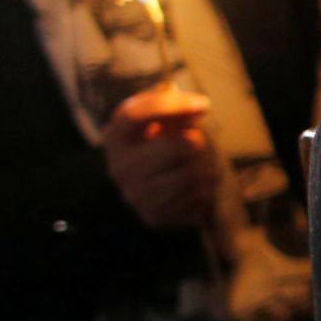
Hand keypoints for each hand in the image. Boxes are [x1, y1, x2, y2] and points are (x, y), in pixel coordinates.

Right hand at [102, 86, 217, 229]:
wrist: (156, 192)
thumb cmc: (163, 146)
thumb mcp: (164, 122)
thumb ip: (177, 109)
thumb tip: (198, 107)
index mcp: (115, 138)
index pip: (136, 114)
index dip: (172, 104)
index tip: (203, 104)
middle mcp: (120, 168)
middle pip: (180, 147)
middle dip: (198, 142)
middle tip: (196, 144)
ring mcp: (135, 195)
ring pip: (194, 175)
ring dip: (205, 169)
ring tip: (195, 167)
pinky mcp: (154, 216)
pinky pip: (198, 198)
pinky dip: (205, 191)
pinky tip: (193, 189)